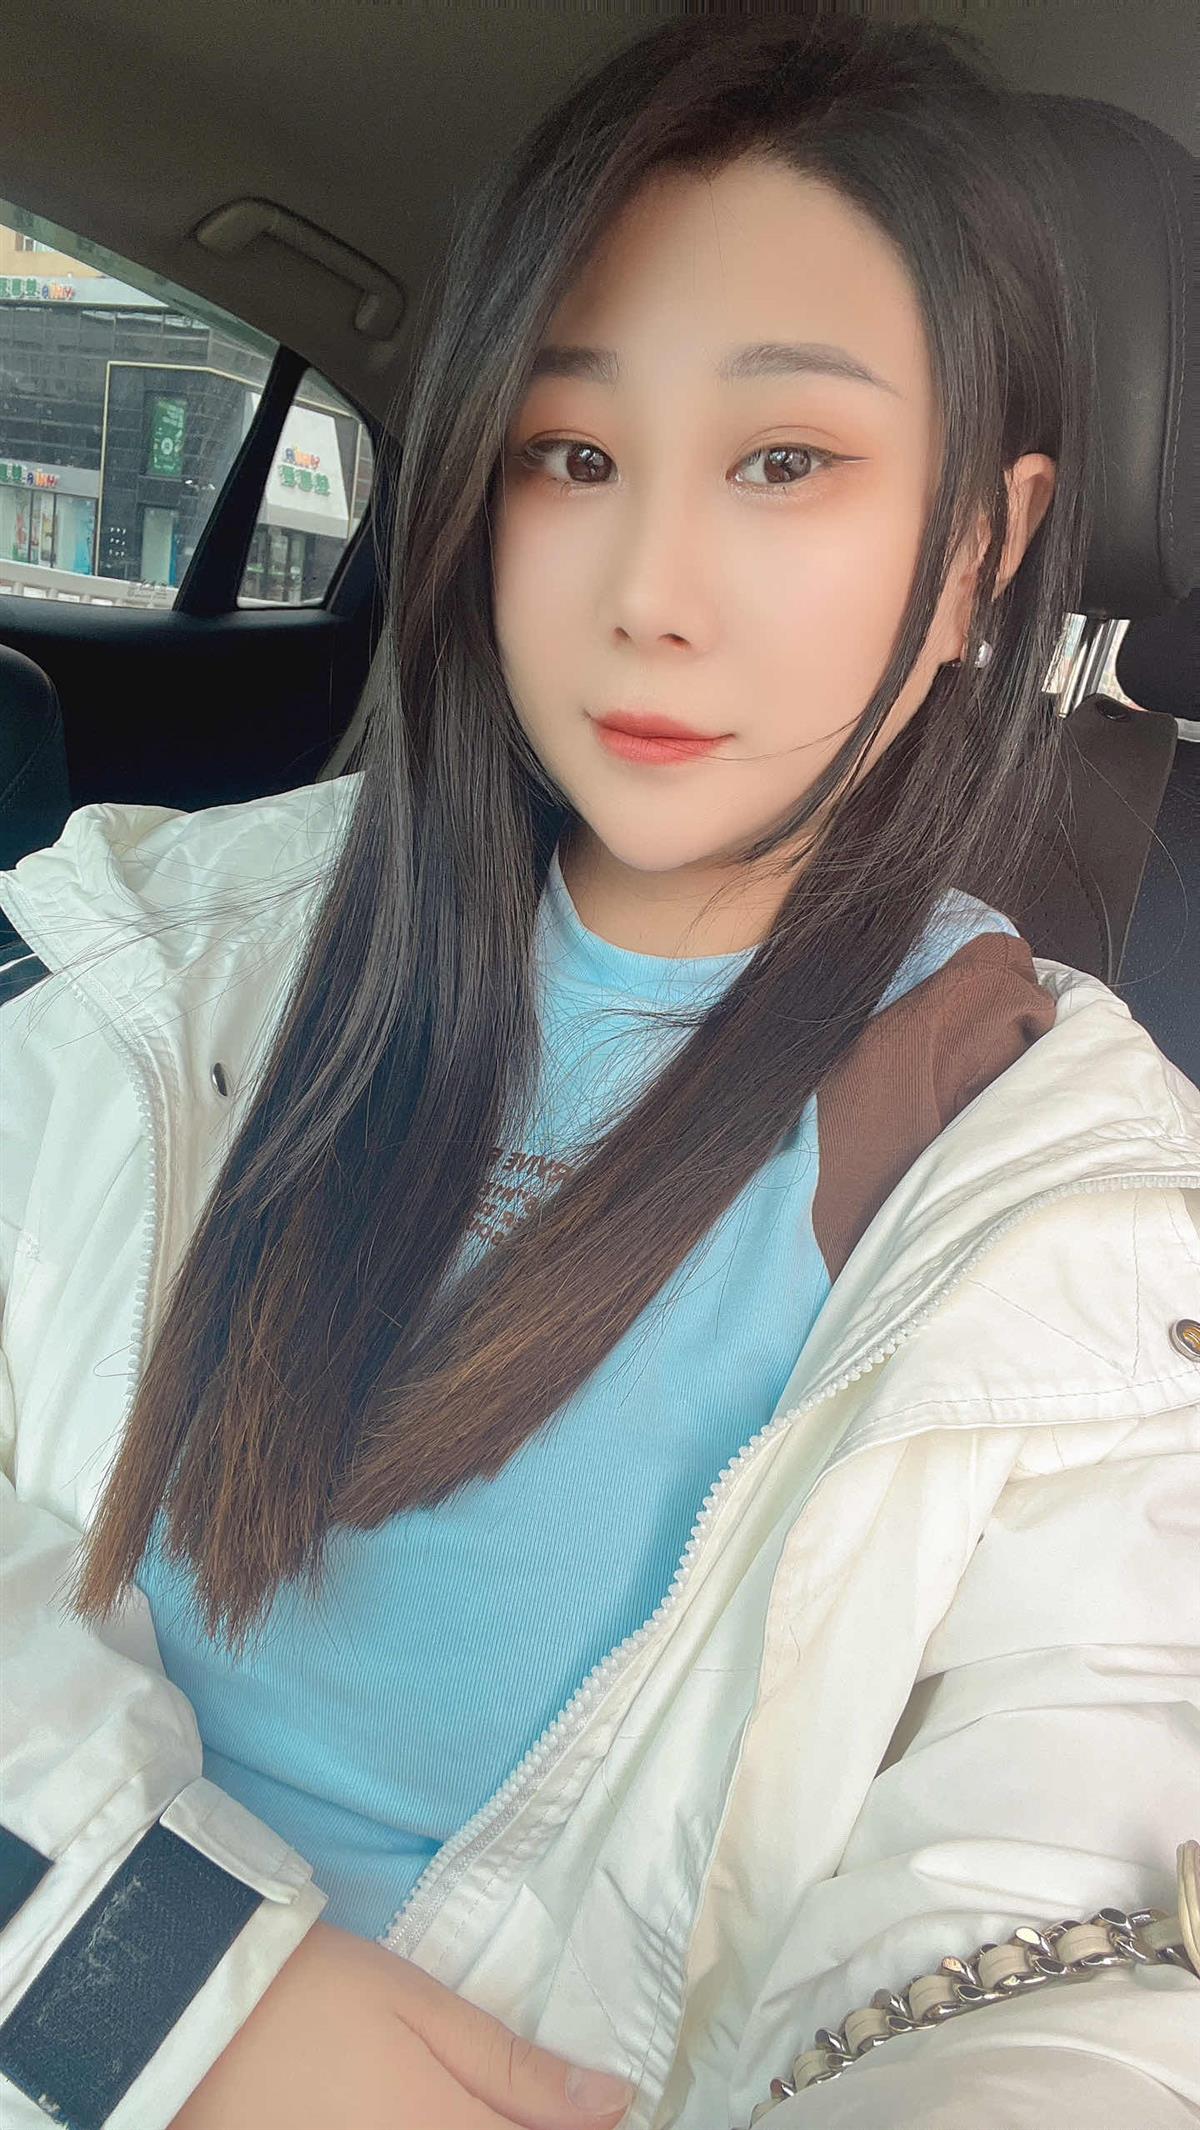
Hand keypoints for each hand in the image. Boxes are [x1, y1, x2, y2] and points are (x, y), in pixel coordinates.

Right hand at [169, 1917, 634, 2129]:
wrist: (186, 2017)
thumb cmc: (315, 1994)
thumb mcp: (424, 2009)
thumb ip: (518, 2068)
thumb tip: (617, 2101)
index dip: (587, 2128)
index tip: (607, 2108)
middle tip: (541, 2099)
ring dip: (482, 2128)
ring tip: (481, 2100)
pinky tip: (431, 2110)